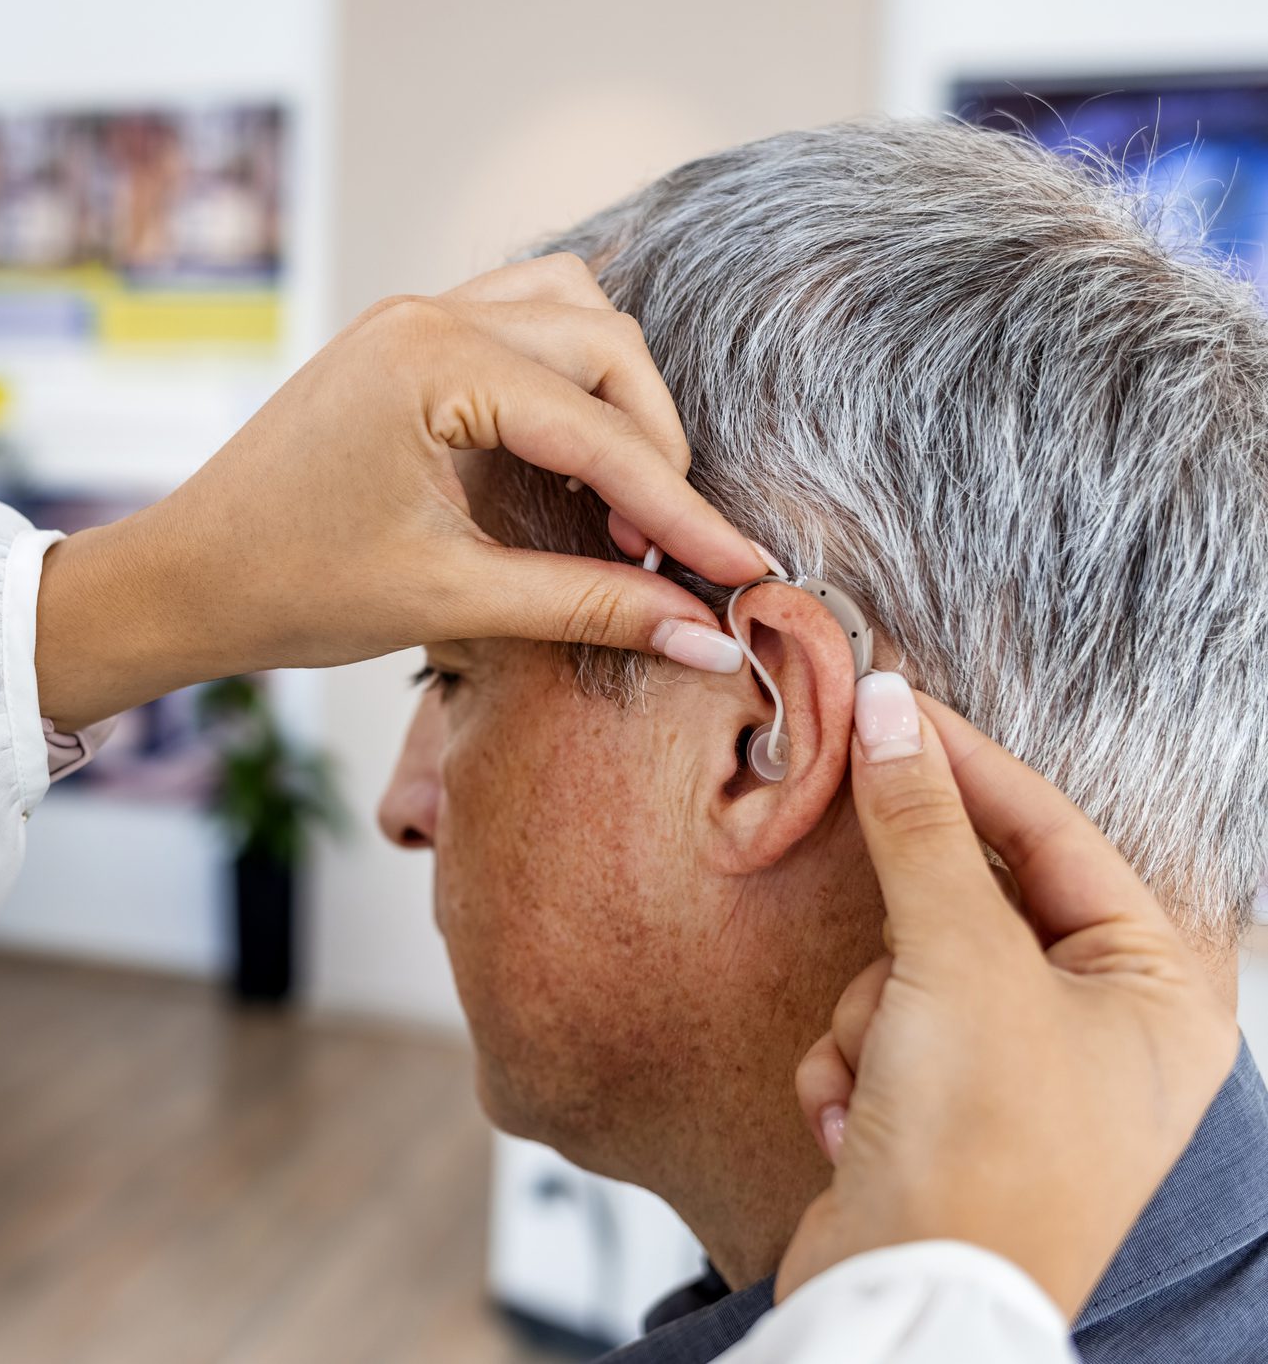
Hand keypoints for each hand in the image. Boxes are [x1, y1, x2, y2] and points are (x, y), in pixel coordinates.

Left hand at [35, 255, 764, 727]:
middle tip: (668, 551)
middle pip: (605, 348)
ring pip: (571, 313)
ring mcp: (412, 316)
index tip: (744, 570)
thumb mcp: (451, 602)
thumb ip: (588, 608)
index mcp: (433, 363)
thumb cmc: (291, 589)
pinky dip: (568, 376)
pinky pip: (521, 320)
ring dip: (618, 397)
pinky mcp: (403, 338)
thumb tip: (709, 638)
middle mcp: (427, 315)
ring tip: (625, 500)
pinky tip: (574, 454)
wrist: (183, 578)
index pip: (599, 431)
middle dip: (656, 446)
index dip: (680, 510)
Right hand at [777, 675, 1238, 1316]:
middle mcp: (1102, 1030)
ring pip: (906, 966)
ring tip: (880, 1074)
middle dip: (906, 932)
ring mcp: (1021, 1076)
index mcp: (1154, 989)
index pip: (1055, 832)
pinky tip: (860, 1121)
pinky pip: (876, 1031)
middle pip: (974, 901)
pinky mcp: (947, 1114)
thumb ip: (921, 828)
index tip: (888, 706)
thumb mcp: (957, 958)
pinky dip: (849, 1066)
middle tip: (871, 892)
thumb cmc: (985, 1148)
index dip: (966, 766)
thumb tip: (892, 713)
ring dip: (867, 1013)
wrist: (910, 1298)